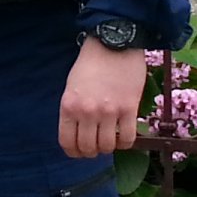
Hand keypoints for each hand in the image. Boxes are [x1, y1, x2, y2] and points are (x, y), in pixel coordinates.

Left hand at [59, 42, 146, 158]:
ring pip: (107, 146)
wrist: (113, 44)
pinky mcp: (129, 108)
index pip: (67, 143)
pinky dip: (126, 143)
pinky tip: (124, 135)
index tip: (80, 151)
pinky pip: (128, 138)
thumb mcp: (71, 86)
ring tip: (110, 139)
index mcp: (69, 106)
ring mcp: (109, 111)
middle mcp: (87, 112)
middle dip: (92, 152)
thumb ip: (73, 110)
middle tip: (97, 146)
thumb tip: (80, 133)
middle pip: (88, 148)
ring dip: (109, 147)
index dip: (74, 152)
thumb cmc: (90, 63)